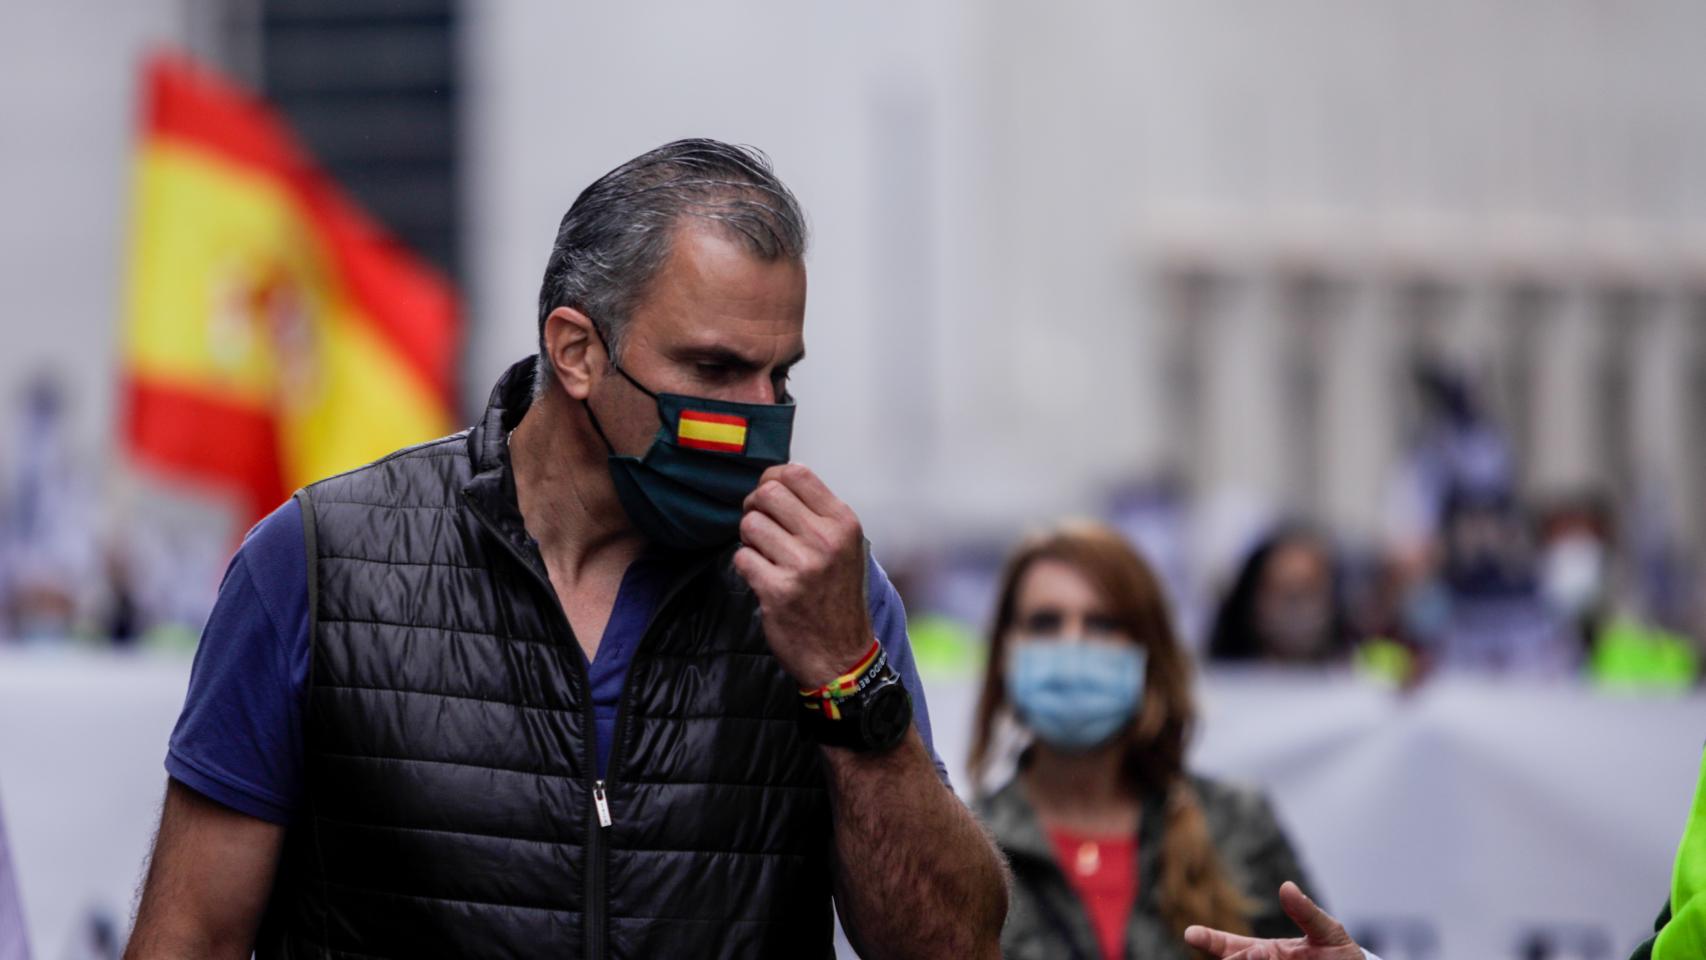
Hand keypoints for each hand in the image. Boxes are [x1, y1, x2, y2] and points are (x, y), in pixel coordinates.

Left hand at [734, 463, 871, 688]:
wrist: (842, 654)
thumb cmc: (837, 595)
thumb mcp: (844, 546)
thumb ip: (816, 513)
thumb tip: (775, 479)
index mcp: (843, 523)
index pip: (796, 472)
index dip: (772, 479)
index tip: (770, 499)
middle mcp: (826, 540)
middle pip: (767, 493)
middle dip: (755, 507)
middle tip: (760, 527)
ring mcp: (802, 566)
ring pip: (749, 524)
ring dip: (749, 540)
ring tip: (766, 557)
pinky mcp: (778, 591)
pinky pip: (741, 557)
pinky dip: (746, 566)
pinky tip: (764, 579)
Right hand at [1184, 882, 1363, 959]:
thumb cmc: (1342, 957)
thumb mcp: (1329, 932)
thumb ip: (1307, 912)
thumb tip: (1286, 886)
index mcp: (1267, 952)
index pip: (1231, 946)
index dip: (1209, 940)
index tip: (1190, 933)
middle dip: (1241, 959)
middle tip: (1257, 955)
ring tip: (1265, 958)